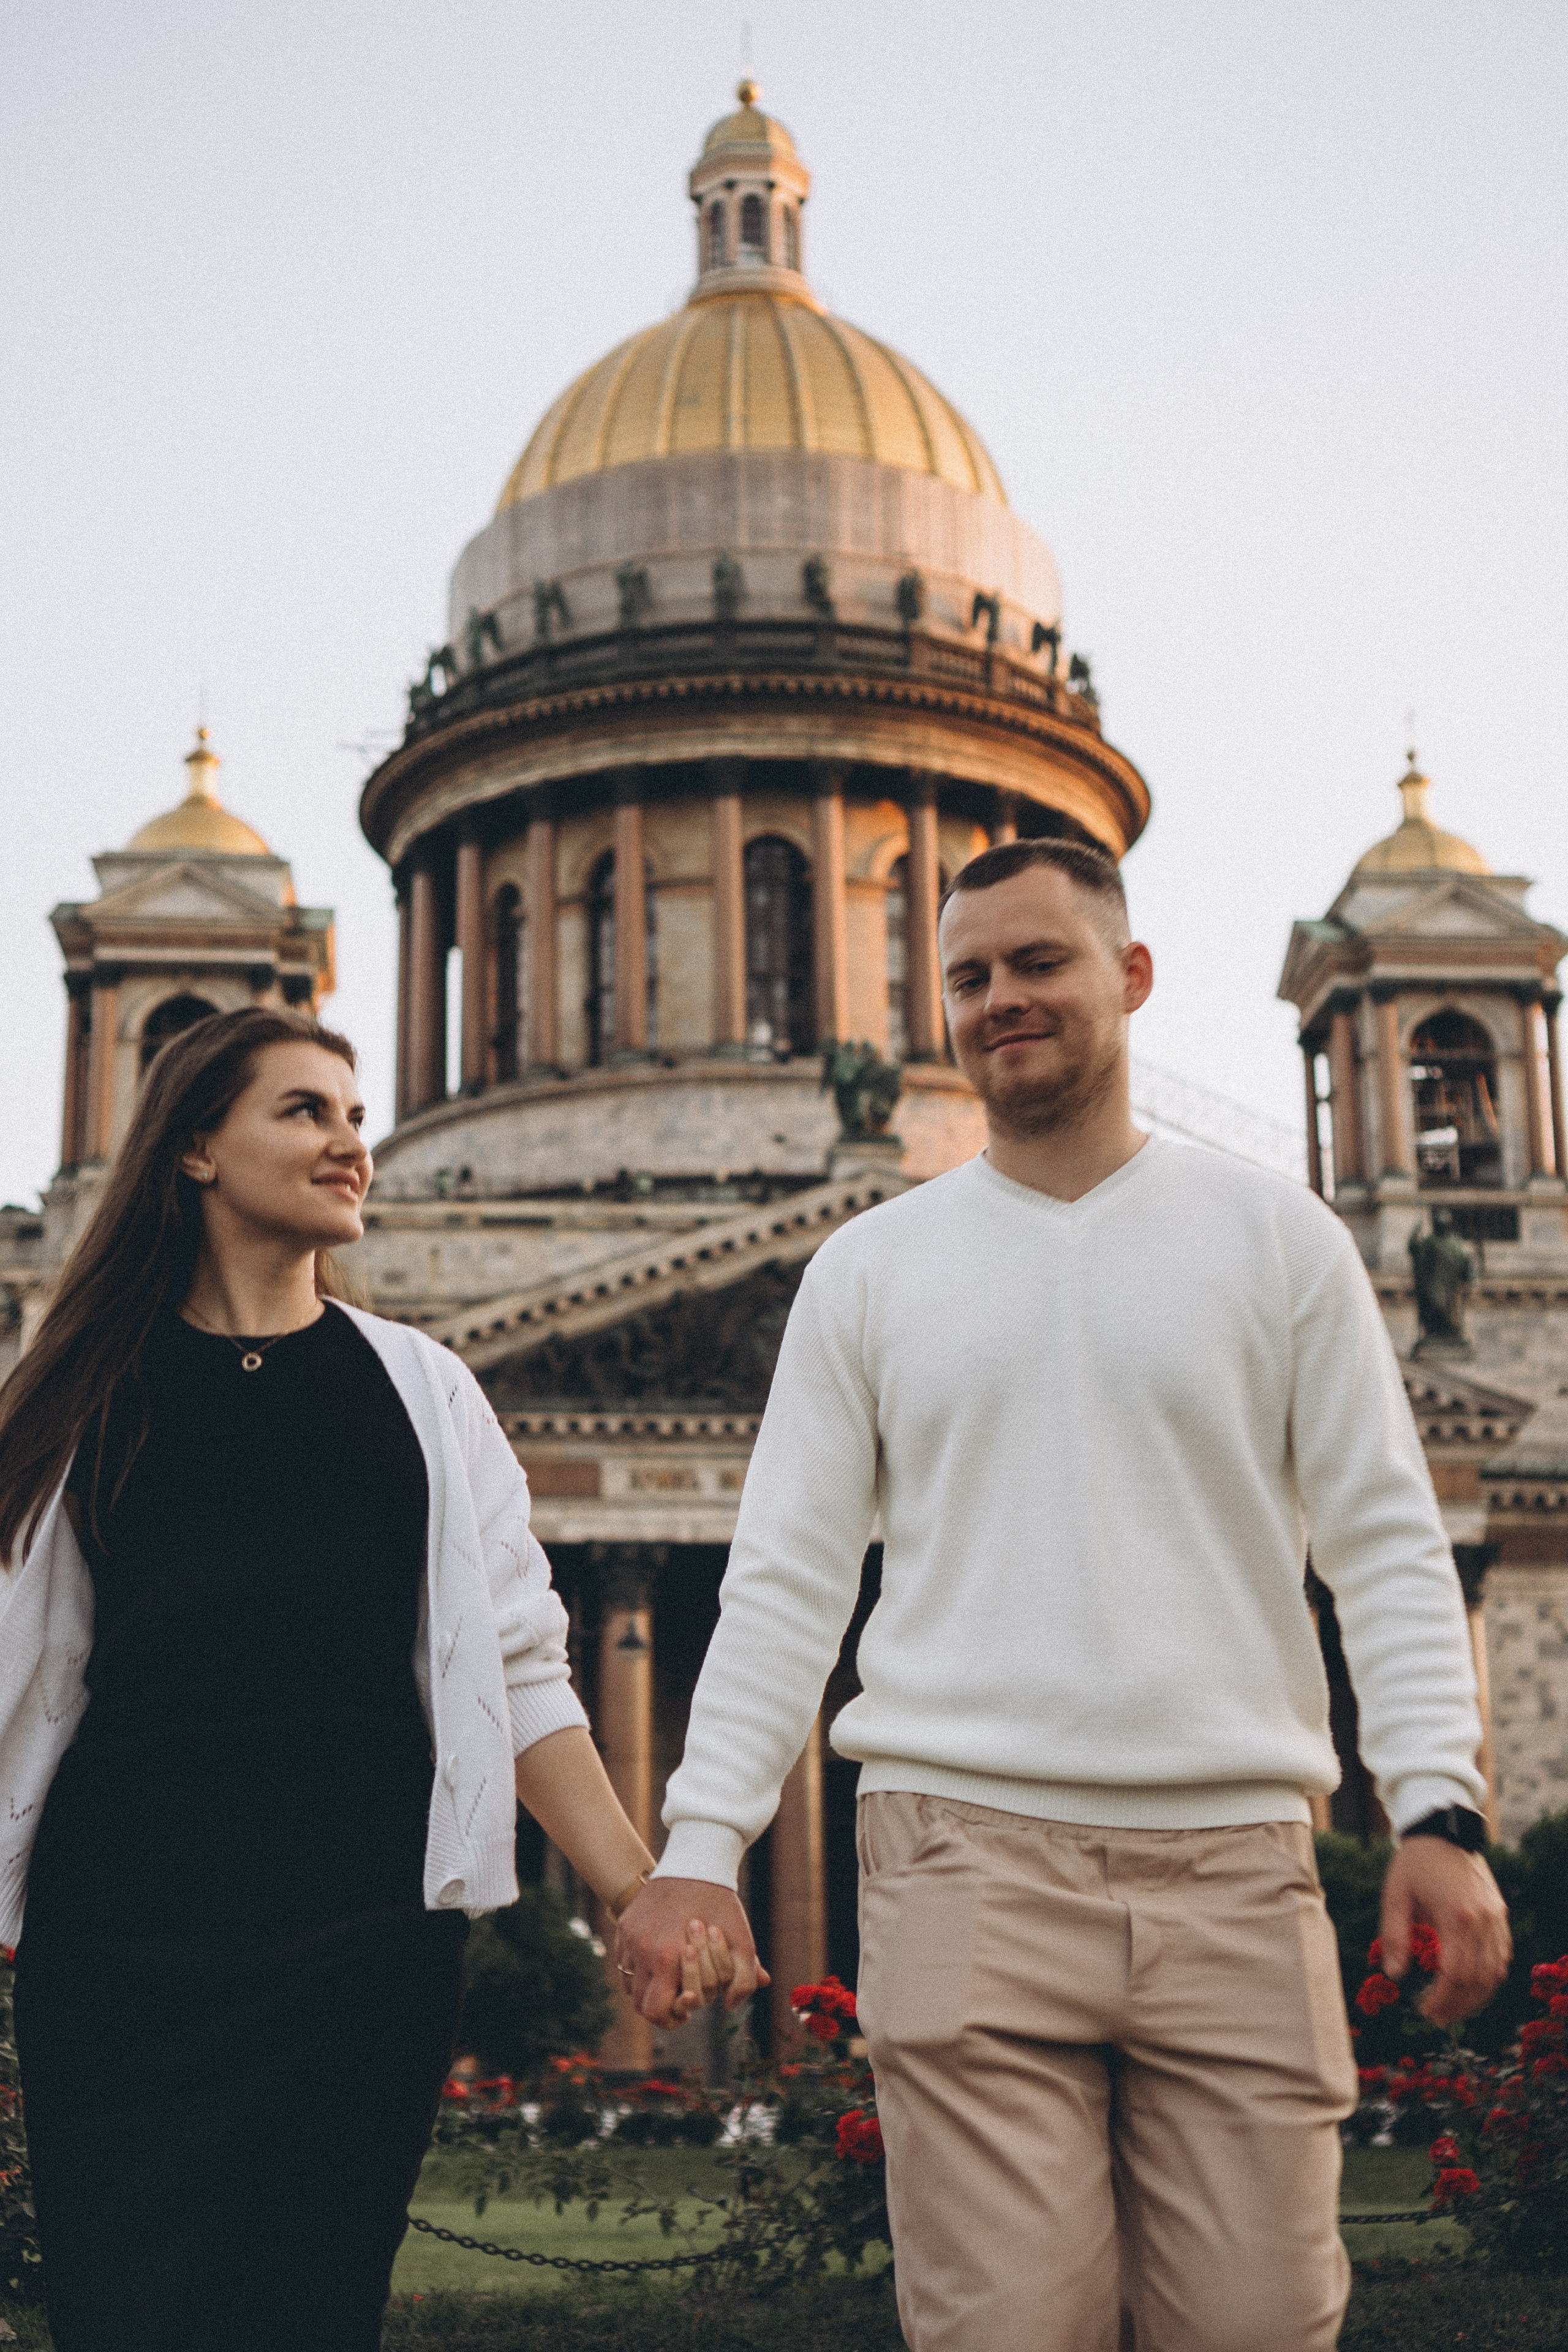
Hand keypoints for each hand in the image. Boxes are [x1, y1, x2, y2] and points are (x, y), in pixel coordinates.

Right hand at [616, 1877, 769, 2027]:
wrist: (696, 1860)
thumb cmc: (721, 1902)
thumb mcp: (742, 1940)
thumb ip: (744, 1979)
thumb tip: (732, 2005)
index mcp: (666, 1958)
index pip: (655, 2011)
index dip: (671, 2019)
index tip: (687, 2012)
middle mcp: (641, 1950)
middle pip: (639, 2003)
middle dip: (660, 2007)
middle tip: (680, 1998)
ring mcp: (629, 1937)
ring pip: (629, 1983)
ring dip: (648, 1988)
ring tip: (670, 1979)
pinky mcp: (625, 1925)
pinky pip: (624, 1959)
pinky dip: (638, 1967)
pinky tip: (660, 1958)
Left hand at [1379, 1838, 1510, 2025]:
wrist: (1443, 1831)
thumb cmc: (1414, 1864)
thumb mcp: (1395, 1896)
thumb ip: (1394, 1937)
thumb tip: (1394, 1975)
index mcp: (1456, 1915)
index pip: (1455, 1973)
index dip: (1442, 1999)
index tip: (1424, 2009)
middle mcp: (1483, 1920)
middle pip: (1478, 1979)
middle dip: (1458, 2004)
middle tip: (1437, 2016)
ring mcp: (1497, 1918)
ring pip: (1495, 1972)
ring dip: (1475, 1997)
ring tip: (1452, 2007)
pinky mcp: (1500, 1915)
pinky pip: (1502, 1956)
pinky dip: (1489, 1978)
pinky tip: (1470, 1986)